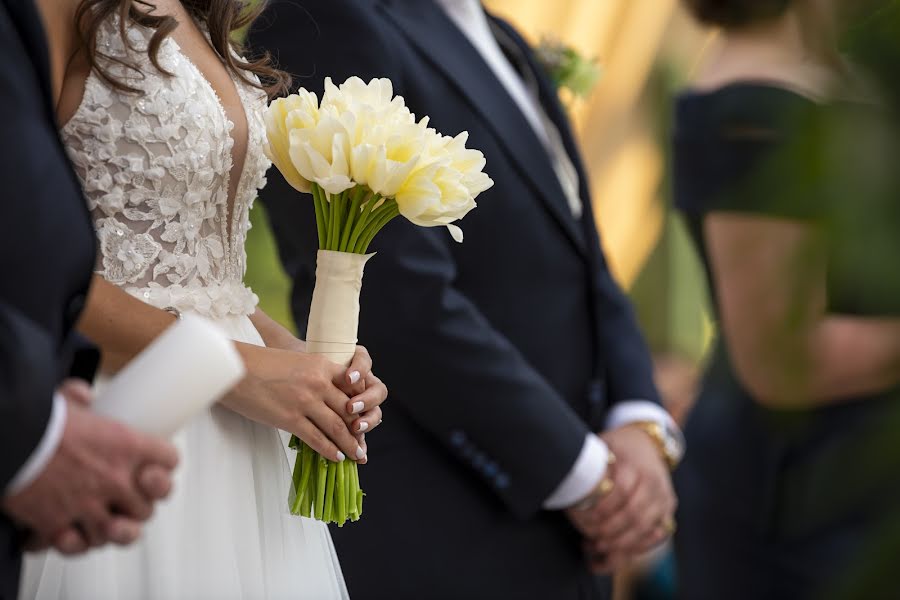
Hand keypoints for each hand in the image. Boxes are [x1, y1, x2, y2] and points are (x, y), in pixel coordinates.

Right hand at [2, 380, 177, 554]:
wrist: (8, 442)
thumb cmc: (38, 424)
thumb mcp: (67, 401)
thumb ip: (80, 398)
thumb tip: (82, 395)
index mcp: (126, 445)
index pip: (170, 461)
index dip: (163, 466)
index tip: (154, 468)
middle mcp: (114, 479)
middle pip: (147, 506)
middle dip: (137, 507)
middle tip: (125, 502)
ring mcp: (89, 505)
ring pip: (119, 533)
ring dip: (110, 530)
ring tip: (102, 523)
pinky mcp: (58, 525)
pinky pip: (79, 546)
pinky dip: (76, 543)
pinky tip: (73, 534)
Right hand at [225, 345, 379, 462]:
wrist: (234, 368)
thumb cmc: (261, 363)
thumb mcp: (296, 361)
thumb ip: (315, 374)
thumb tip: (326, 394)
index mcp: (321, 364)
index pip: (352, 387)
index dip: (362, 405)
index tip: (365, 417)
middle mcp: (318, 383)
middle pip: (348, 410)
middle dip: (359, 430)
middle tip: (364, 444)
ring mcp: (305, 402)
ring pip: (337, 427)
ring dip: (350, 444)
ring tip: (357, 455)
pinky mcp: (290, 419)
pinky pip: (316, 438)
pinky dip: (329, 450)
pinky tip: (336, 457)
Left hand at [582, 426, 676, 564]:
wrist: (647, 443)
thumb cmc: (617, 448)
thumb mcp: (603, 446)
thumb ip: (591, 466)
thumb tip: (568, 486)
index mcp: (637, 463)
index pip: (622, 490)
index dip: (603, 508)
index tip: (586, 518)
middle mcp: (655, 481)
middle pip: (635, 513)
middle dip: (611, 530)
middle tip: (592, 539)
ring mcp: (665, 496)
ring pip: (647, 527)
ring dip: (622, 542)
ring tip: (601, 546)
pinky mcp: (668, 509)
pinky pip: (657, 533)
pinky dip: (637, 545)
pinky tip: (619, 550)